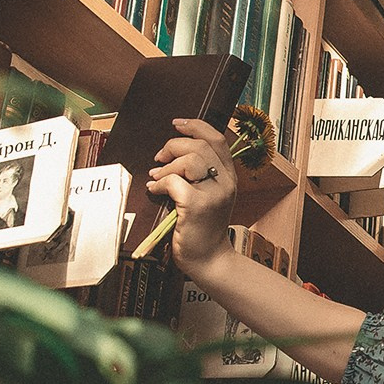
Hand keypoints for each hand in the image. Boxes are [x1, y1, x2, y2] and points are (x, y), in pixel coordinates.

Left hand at [146, 117, 236, 272]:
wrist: (209, 259)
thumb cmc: (203, 228)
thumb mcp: (210, 197)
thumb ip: (200, 175)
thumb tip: (171, 155)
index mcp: (229, 177)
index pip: (217, 139)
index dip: (196, 126)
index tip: (177, 124)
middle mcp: (225, 182)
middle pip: (200, 146)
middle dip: (173, 147)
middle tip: (160, 159)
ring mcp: (213, 194)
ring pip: (189, 161)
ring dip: (167, 168)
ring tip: (158, 178)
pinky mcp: (197, 206)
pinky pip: (173, 182)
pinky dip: (159, 184)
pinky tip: (154, 190)